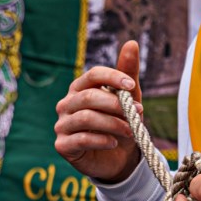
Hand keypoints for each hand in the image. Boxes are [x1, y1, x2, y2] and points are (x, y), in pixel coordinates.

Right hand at [54, 41, 142, 183]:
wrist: (117, 158)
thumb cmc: (120, 122)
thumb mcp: (128, 98)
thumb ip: (128, 73)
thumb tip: (132, 43)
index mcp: (80, 88)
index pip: (93, 75)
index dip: (113, 78)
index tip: (132, 86)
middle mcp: (67, 104)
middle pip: (90, 97)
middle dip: (117, 105)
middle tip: (138, 112)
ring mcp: (62, 124)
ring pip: (86, 118)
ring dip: (114, 123)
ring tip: (131, 130)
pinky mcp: (62, 146)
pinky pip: (81, 139)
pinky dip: (102, 140)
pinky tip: (114, 142)